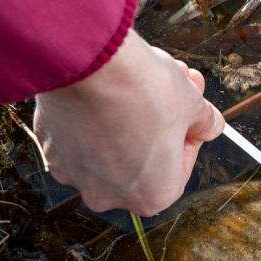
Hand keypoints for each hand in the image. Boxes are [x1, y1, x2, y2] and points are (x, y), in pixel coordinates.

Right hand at [33, 29, 223, 215]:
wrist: (91, 64)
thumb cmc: (145, 90)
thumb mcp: (192, 103)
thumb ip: (206, 121)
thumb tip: (211, 125)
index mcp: (153, 195)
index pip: (180, 166)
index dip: (188, 132)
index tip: (189, 109)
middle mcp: (109, 195)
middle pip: (144, 155)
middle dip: (160, 121)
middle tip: (172, 86)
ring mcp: (74, 173)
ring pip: (109, 144)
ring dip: (128, 116)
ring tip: (139, 79)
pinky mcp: (49, 147)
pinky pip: (79, 132)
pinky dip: (93, 113)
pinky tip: (105, 86)